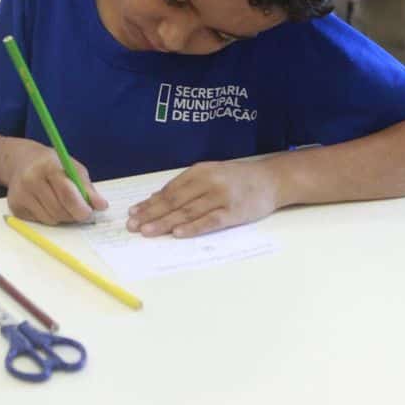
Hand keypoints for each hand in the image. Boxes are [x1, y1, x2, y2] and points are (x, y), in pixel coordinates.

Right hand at [4, 139, 107, 224]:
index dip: (80, 207)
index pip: (67, 193)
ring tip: (61, 204)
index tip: (89, 213)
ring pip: (50, 219)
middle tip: (79, 211)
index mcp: (49, 166)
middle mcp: (31, 179)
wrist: (21, 161)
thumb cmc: (52, 165)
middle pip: (58, 210)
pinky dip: (48, 217)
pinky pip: (40, 222)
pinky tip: (46, 204)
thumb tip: (102, 206)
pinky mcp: (15, 207)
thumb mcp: (72, 168)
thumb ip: (87, 188)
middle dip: (73, 214)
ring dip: (61, 217)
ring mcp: (20, 194)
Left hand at [126, 160, 281, 237]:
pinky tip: (178, 233)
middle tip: (133, 225)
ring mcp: (221, 197)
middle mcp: (208, 182)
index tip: (133, 212)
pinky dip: (193, 228)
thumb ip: (185, 187)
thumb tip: (155, 199)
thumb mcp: (209, 174)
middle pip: (174, 201)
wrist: (271, 179)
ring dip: (165, 222)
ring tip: (147, 231)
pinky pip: (210, 221)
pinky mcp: (234, 212)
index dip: (149, 202)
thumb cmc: (236, 179)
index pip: (169, 190)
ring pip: (188, 212)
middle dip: (151, 214)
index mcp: (199, 171)